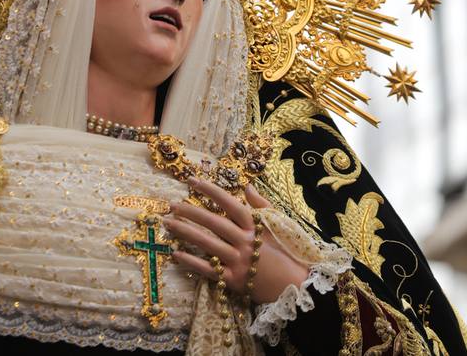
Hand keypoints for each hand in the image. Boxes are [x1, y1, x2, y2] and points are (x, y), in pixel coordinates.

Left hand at [164, 176, 309, 304]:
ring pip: (207, 244)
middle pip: (214, 222)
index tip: (192, 180)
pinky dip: (191, 262)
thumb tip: (247, 186)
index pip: (230, 203)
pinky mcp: (234, 281)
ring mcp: (239, 261)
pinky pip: (208, 269)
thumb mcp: (279, 225)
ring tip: (168, 224)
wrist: (298, 286)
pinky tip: (176, 253)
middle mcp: (246, 242)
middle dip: (190, 211)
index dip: (210, 190)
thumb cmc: (287, 253)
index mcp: (256, 226)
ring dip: (185, 232)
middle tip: (172, 205)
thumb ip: (262, 205)